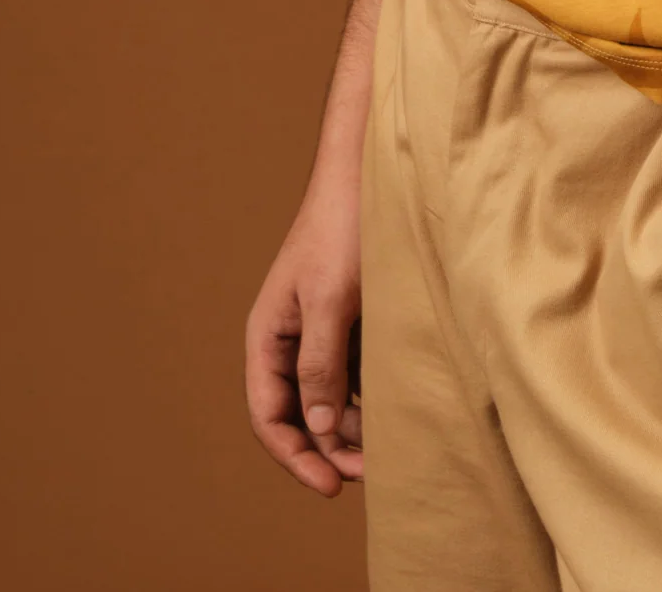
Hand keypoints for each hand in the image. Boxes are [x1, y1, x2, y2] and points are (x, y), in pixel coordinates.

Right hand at [245, 164, 363, 496]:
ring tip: (388, 448)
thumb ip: (320, 362)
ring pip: (329, 400)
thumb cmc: (343, 228)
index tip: (330, 486)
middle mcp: (289, 339)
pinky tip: (394, 409)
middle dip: (329, 450)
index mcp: (268, 335)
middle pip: (300, 415)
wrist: (371, 174)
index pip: (270, 415)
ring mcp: (320, 332)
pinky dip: (368, 398)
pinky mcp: (351, 323)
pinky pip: (353, 375)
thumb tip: (317, 427)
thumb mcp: (330, 298)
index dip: (295, 457)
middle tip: (369, 473)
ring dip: (351, 429)